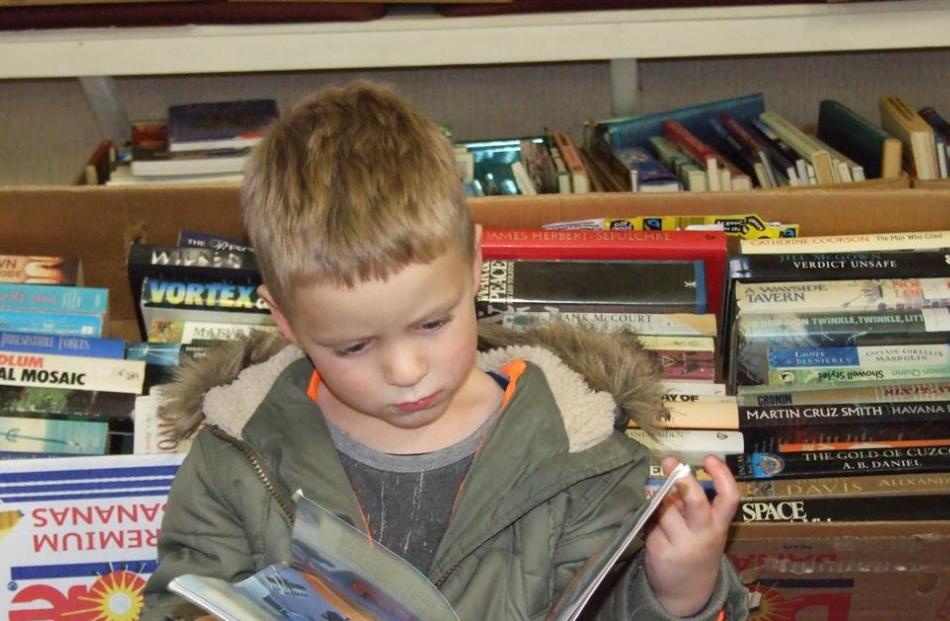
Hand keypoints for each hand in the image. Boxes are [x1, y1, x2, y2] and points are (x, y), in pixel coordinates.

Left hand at [644, 454, 738, 616]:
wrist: (686, 592)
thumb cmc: (696, 548)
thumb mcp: (706, 529)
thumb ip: (693, 505)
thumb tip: (672, 474)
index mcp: (718, 526)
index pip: (729, 498)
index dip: (722, 475)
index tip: (709, 458)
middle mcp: (703, 534)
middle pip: (695, 501)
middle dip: (682, 479)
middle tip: (669, 461)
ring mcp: (680, 544)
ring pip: (664, 508)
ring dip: (657, 498)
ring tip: (655, 497)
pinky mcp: (659, 550)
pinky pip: (649, 522)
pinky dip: (647, 517)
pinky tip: (651, 524)